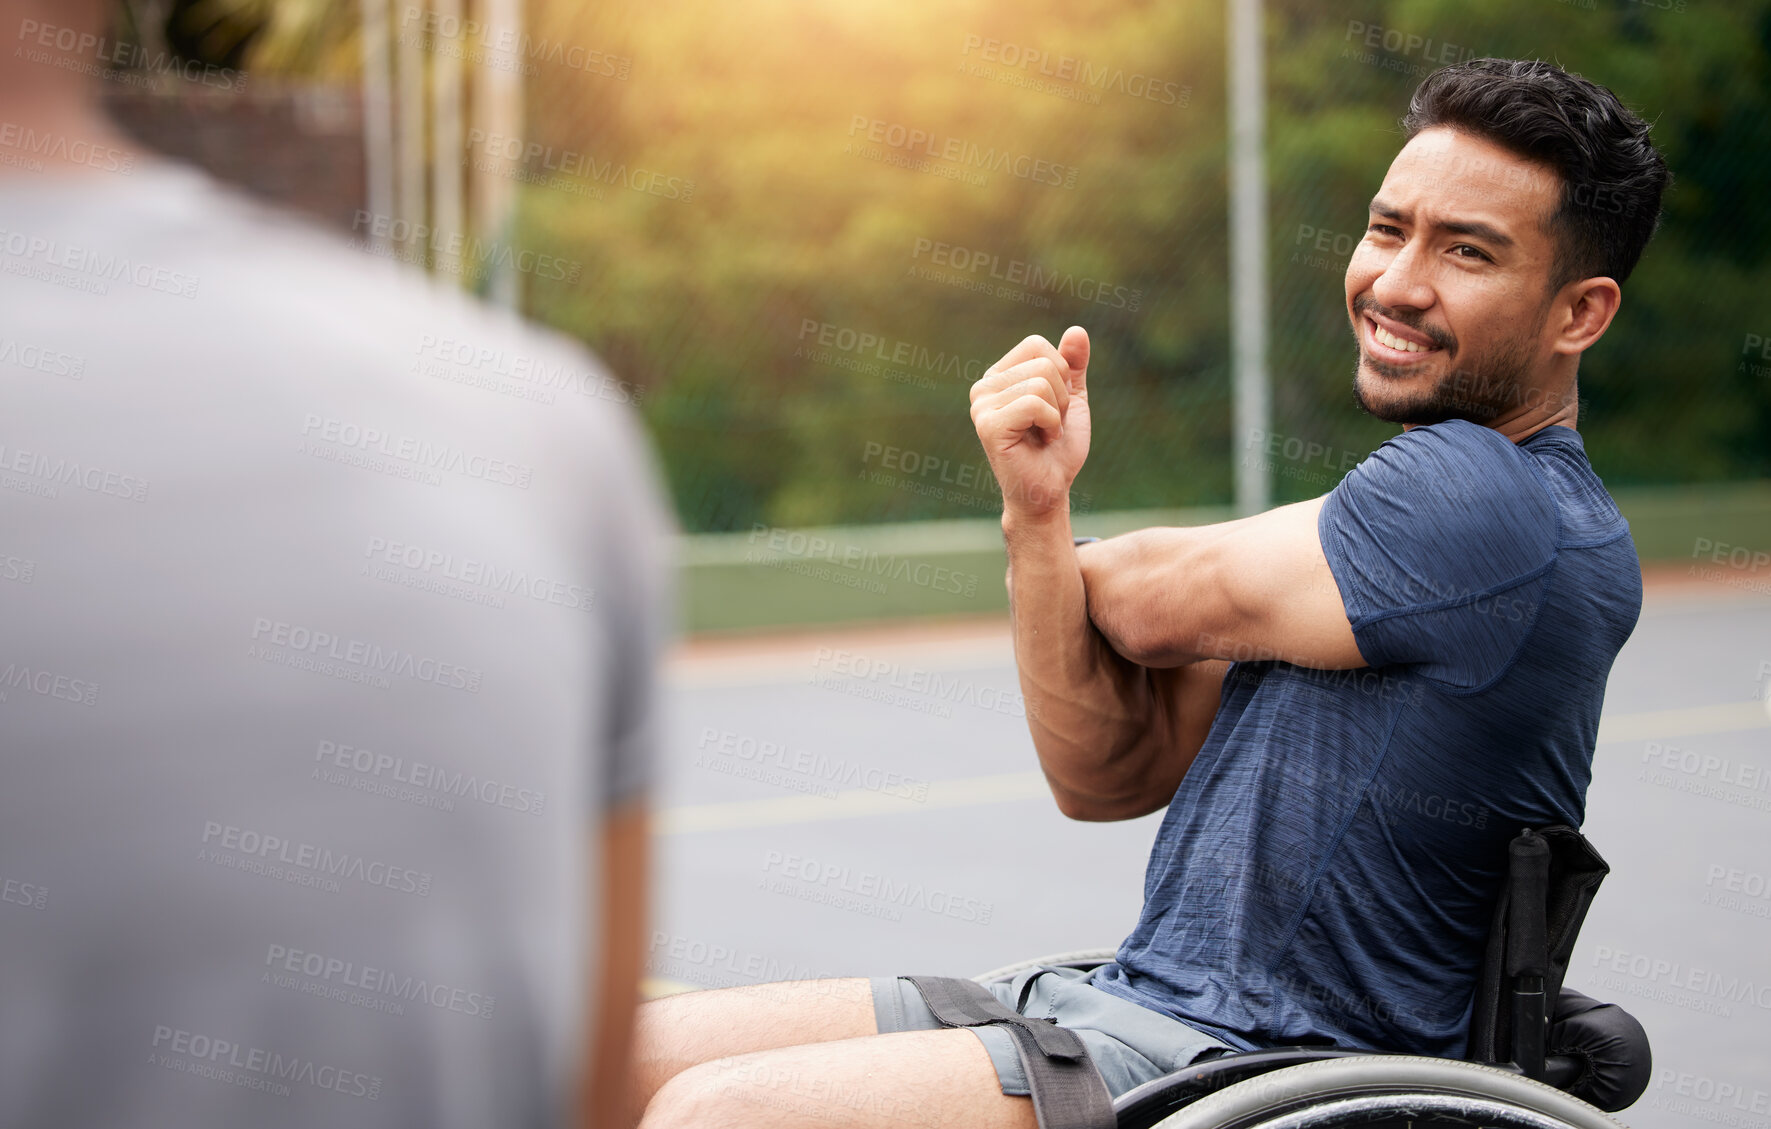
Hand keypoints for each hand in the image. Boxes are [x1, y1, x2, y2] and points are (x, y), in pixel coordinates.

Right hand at [968, 326, 1090, 522]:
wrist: (1049, 490)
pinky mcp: (989, 425)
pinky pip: (1035, 403)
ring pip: (1041, 383)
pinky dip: (1052, 424)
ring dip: (1058, 414)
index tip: (1054, 406)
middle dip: (1062, 397)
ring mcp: (981, 406)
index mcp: (997, 376)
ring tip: (1045, 434)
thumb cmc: (1057, 449)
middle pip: (1043, 363)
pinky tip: (1040, 442)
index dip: (1060, 374)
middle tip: (1050, 425)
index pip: (1036, 344)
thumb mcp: (1071, 399)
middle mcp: (983, 387)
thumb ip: (1072, 365)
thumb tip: (1077, 330)